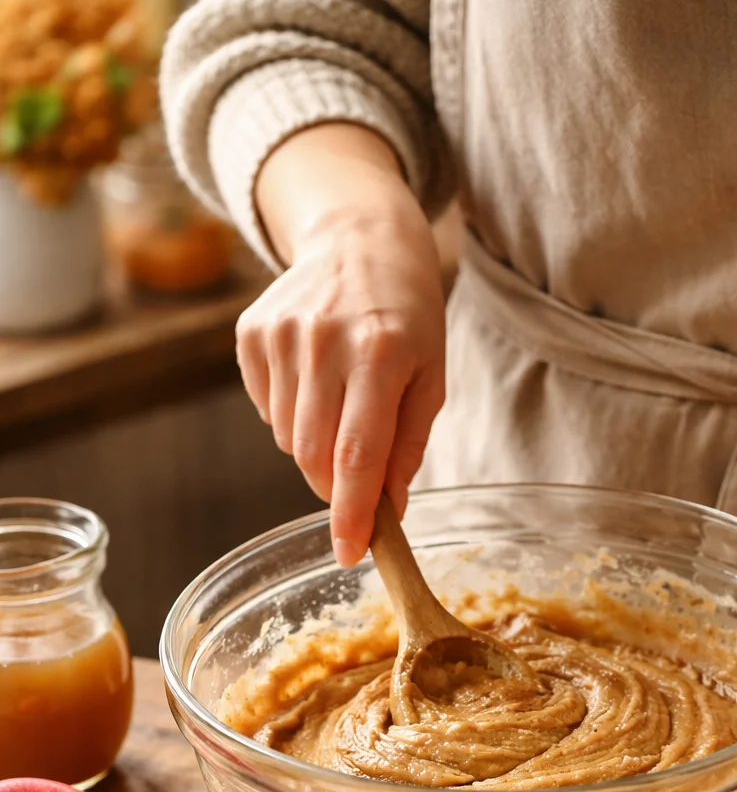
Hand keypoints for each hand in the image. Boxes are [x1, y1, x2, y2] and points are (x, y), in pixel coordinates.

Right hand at [237, 128, 445, 565]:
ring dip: (315, 445)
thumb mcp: (430, 377)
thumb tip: (389, 511)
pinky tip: (315, 380)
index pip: (357, 454)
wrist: (359, 237)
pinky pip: (267, 411)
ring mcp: (280, 336)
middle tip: (359, 468)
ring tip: (342, 402)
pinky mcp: (251, 334)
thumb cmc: (408, 316)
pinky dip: (291, 414)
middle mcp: (323, 343)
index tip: (350, 554)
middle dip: (337, 483)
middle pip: (315, 456)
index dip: (352, 513)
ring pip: (288, 439)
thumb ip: (407, 446)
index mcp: (378, 354)